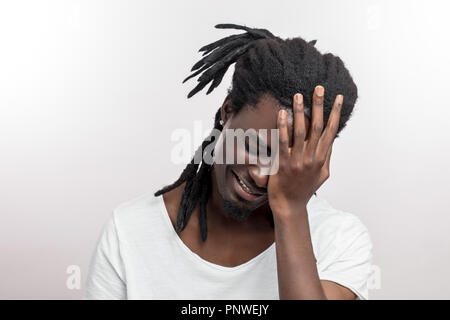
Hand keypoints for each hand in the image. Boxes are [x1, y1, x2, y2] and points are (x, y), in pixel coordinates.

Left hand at [267, 85, 342, 215]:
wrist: (290, 205)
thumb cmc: (305, 189)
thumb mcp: (322, 175)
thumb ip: (327, 157)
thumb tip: (331, 141)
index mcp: (322, 158)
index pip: (331, 131)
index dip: (335, 113)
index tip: (338, 97)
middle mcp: (312, 157)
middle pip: (317, 127)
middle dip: (319, 106)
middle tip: (319, 88)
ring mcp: (298, 160)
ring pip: (301, 131)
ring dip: (300, 112)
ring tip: (298, 95)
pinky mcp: (283, 164)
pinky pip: (284, 142)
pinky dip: (283, 127)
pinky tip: (282, 114)